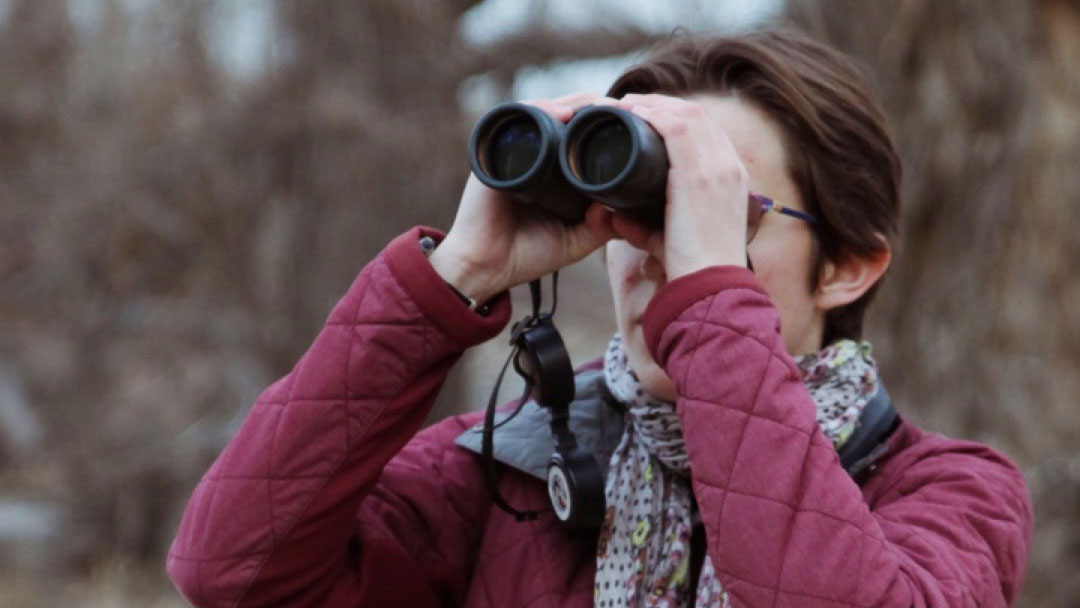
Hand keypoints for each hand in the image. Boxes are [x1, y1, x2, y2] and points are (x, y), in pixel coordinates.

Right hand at [431, 93, 617, 301]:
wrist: (484, 268)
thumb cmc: (526, 254)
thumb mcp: (575, 240)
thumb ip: (600, 227)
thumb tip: (623, 206)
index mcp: (552, 169)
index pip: (580, 133)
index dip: (606, 123)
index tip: (637, 123)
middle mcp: (533, 153)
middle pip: (566, 113)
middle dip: (597, 107)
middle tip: (626, 110)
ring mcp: (514, 150)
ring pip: (547, 110)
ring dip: (576, 103)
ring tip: (604, 107)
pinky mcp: (494, 152)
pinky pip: (517, 120)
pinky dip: (541, 111)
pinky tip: (564, 113)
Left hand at [608, 94, 749, 279]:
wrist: (709, 284)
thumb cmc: (691, 270)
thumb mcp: (671, 240)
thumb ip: (644, 228)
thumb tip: (615, 219)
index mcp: (732, 178)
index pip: (708, 132)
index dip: (677, 118)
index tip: (649, 118)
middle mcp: (729, 166)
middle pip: (698, 116)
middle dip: (663, 105)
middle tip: (632, 106)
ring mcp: (717, 167)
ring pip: (686, 114)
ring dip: (654, 104)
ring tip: (627, 105)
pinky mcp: (698, 174)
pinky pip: (676, 127)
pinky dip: (652, 115)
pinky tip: (632, 113)